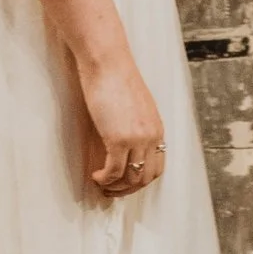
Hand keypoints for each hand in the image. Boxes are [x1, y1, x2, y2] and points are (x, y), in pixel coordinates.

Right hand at [77, 47, 166, 197]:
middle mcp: (152, 136)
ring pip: (131, 179)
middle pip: (146, 178)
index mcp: (157, 128)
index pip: (157, 167)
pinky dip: (105, 179)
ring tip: (101, 184)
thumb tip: (125, 143)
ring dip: (115, 188)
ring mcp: (137, 139)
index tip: (124, 183)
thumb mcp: (135, 106)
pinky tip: (95, 176)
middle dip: (127, 190)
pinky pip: (114, 172)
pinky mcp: (119, 139)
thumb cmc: (116, 78)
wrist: (108, 63)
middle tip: (110, 190)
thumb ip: (136, 125)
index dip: (140, 181)